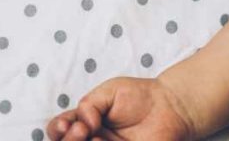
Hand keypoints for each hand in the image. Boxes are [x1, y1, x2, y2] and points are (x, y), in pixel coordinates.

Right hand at [46, 76, 195, 140]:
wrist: (170, 107)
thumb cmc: (139, 97)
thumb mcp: (109, 92)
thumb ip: (90, 104)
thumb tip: (82, 122)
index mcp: (85, 122)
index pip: (61, 129)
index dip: (58, 129)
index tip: (67, 124)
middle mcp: (92, 138)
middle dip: (67, 140)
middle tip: (80, 129)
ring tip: (89, 133)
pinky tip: (101, 140)